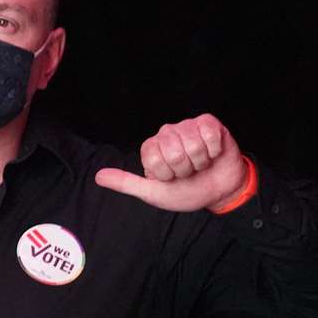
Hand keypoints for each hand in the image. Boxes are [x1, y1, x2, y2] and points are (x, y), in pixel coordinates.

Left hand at [94, 114, 248, 211]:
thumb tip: (98, 177)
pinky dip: (214, 150)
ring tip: (201, 164)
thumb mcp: (153, 193)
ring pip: (193, 144)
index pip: (153, 159)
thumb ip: (126, 183)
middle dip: (185, 169)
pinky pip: (209, 133)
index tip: (172, 178)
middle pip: (174, 152)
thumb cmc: (186, 191)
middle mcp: (166, 134)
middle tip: (189, 171)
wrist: (219, 192)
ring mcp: (187, 126)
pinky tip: (213, 154)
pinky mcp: (209, 123)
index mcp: (151, 148)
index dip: (167, 175)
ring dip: (201, 161)